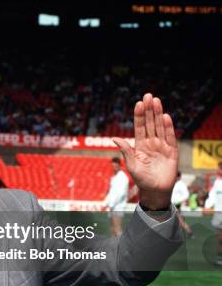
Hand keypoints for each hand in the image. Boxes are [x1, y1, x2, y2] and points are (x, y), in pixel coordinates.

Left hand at [112, 93, 177, 209]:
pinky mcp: (172, 151)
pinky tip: (165, 116)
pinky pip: (170, 137)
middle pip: (150, 123)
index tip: (138, 103)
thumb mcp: (131, 165)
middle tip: (148, 95)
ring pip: (160, 127)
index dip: (139, 115)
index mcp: (140, 145)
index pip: (139, 127)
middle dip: (148, 109)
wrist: (155, 191)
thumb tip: (114, 138)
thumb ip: (126, 151)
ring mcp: (162, 146)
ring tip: (156, 101)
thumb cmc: (141, 179)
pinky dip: (168, 127)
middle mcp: (151, 142)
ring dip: (158, 113)